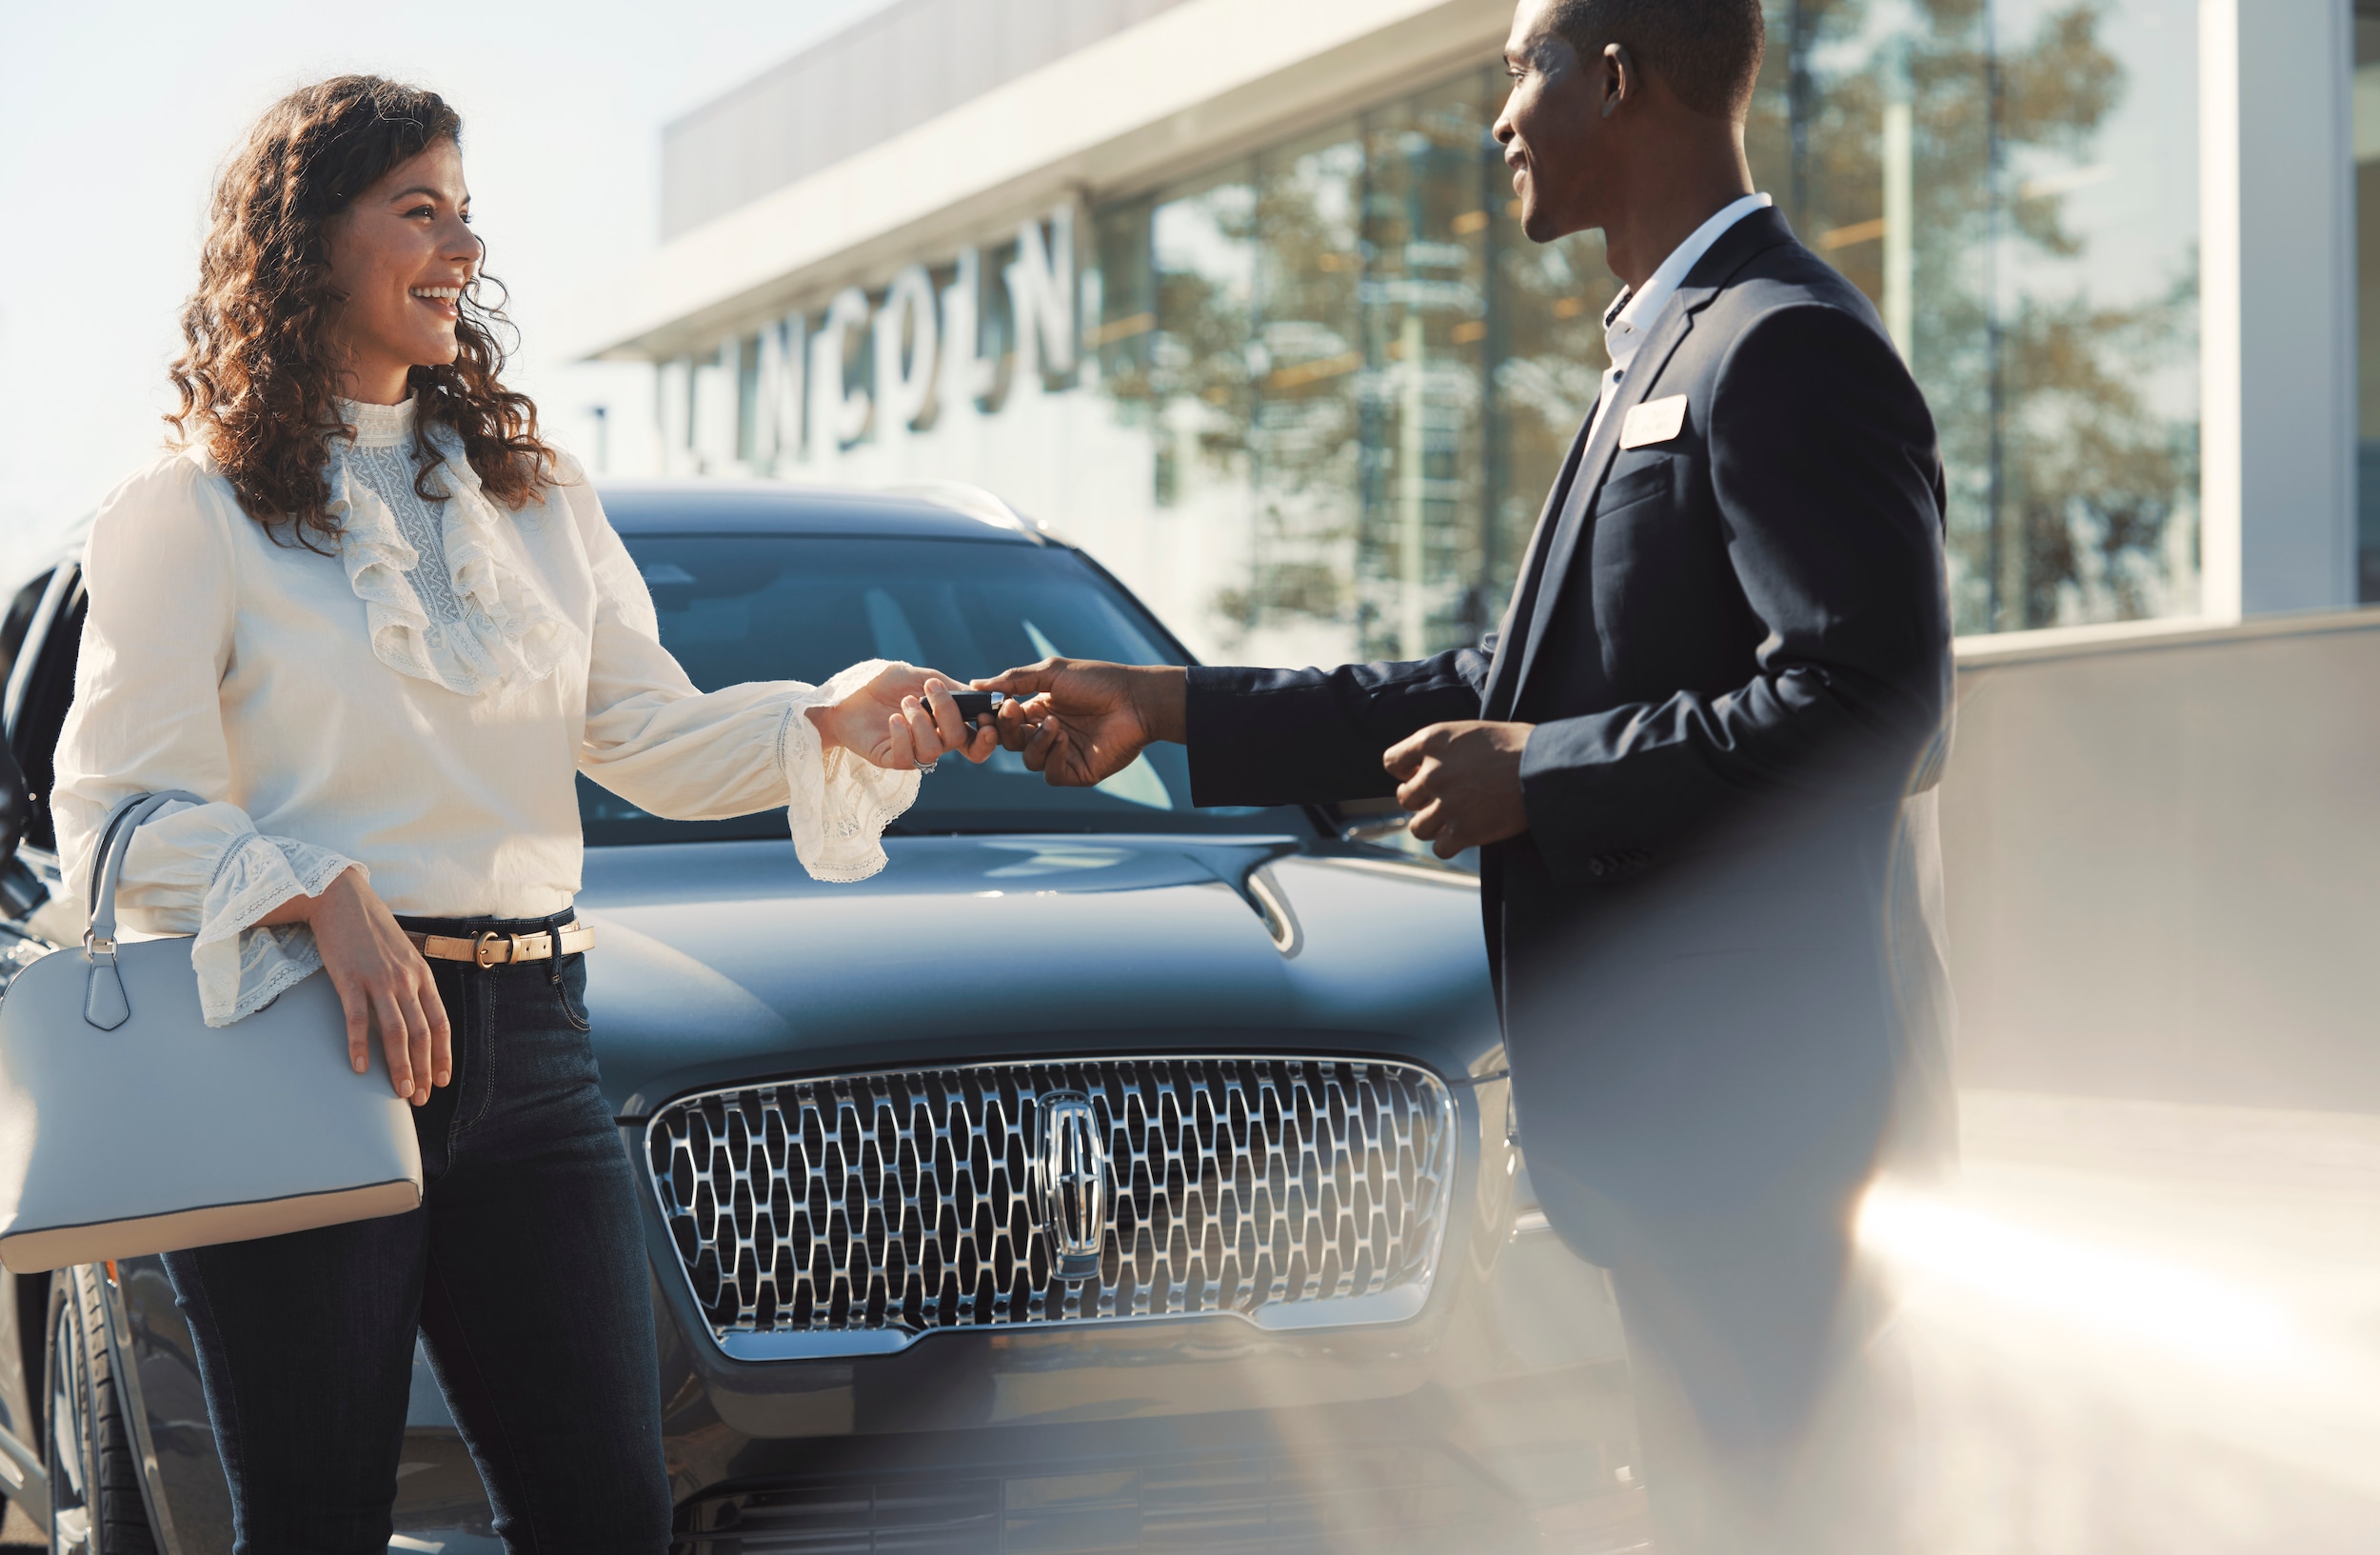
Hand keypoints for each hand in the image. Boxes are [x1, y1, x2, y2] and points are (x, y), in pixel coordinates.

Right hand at [258, 869, 448, 1105]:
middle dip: (424, 1069)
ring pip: (396, 1031)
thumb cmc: (370, 928)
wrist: (340, 897)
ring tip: (400, 1092)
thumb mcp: (402, 952)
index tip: (441, 1079)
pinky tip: (360, 1068)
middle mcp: (406, 979)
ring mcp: (379, 979)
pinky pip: (358, 1019)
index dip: (442, 1054)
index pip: (440, 1022)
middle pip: (422, 1033)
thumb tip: (415, 1010)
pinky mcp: (350, 978)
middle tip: (420, 1097)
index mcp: (421, 974)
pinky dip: (360, 1045)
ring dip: (400, 1065)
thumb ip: (410, 980)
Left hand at [808, 664, 999, 770]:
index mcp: (944, 722)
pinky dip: (903, 736)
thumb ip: (950, 688)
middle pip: (958, 740)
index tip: (985, 718)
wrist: (845, 693)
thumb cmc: (882, 684)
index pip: (976, 739)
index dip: (988, 737)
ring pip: (934, 750)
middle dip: (948, 713)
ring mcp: (912, 751)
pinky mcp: (889, 759)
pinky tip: (893, 718)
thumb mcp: (919, 677)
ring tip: (904, 702)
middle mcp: (932, 739)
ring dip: (921, 722)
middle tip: (931, 688)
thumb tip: (981, 696)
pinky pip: (907, 758)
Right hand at [972, 659, 1185, 786]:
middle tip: (1010, 711)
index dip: (994, 717)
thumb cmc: (1097, 681)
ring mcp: (1063, 753)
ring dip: (1036, 741)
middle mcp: (1048, 732)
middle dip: (1006, 728)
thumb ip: (1014, 680)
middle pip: (1011, 741)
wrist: (1135, 700)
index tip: (985, 709)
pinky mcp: (1078, 771)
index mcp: (1040, 709)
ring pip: (1029, 759)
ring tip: (1055, 723)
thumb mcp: (1051, 674)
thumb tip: (976, 684)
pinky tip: (1064, 739)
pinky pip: (1050, 773)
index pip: (1006, 720)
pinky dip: (1052, 757)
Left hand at [1383, 720, 1534, 857]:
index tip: (1421, 774)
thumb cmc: (1517, 745)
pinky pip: (1440, 848)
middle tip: (1446, 798)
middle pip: (1405, 798)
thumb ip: (1443, 748)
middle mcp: (1432, 772)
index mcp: (1432, 740)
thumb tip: (1422, 766)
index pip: (1391, 762)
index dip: (1405, 771)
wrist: (1546, 767)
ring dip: (1433, 825)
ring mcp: (1446, 804)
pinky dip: (1451, 845)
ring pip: (1418, 828)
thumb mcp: (1471, 732)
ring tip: (1453, 819)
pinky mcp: (1464, 831)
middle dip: (1422, 800)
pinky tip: (1465, 835)